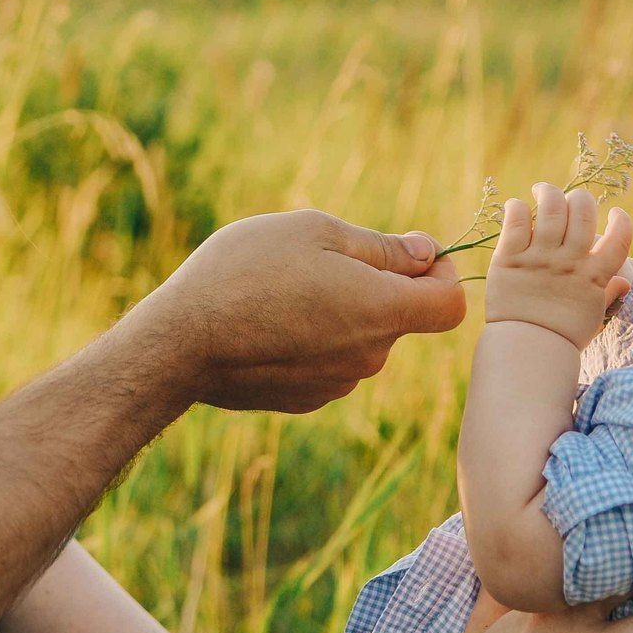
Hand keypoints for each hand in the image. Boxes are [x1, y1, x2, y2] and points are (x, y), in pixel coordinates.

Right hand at [120, 209, 467, 412]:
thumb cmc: (245, 273)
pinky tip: (270, 324)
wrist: (181, 344)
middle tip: (322, 261)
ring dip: (343, 313)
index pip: (451, 304)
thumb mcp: (315, 233)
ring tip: (285, 291)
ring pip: (363, 338)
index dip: (441, 275)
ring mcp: (339, 383)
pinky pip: (330, 361)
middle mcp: (371, 356)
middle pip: (402, 317)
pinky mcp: (308, 399)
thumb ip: (381, 246)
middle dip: (379, 286)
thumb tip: (427, 253)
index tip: (409, 255)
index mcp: (383, 311)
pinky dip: (315, 341)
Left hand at [484, 184, 632, 348]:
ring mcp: (539, 258)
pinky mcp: (510, 259)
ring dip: (549, 193)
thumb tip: (625, 282)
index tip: (616, 213)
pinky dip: (517, 208)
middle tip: (571, 201)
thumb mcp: (593, 316)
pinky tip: (517, 207)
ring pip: (550, 208)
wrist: (526, 350)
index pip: (618, 239)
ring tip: (542, 191)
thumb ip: (607, 294)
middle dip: (581, 199)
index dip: (621, 221)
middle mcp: (569, 263)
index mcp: (593, 277)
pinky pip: (515, 221)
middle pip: (583, 212)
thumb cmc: (562, 336)